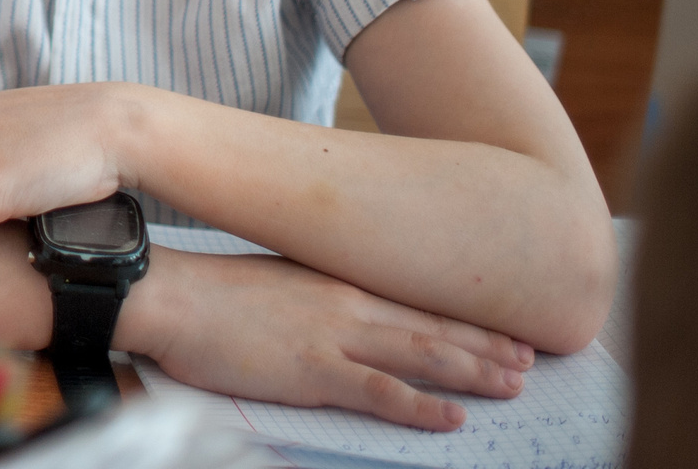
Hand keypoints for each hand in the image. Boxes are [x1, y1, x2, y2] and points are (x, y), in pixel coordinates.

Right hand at [128, 247, 537, 430]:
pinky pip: (383, 393)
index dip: (462, 315)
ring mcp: (333, 336)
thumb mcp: (272, 281)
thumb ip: (312, 296)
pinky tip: (454, 418)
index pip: (413, 299)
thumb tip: (333, 313)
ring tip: (514, 385)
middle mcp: (346, 302)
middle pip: (431, 325)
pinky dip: (423, 406)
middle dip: (485, 344)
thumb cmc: (207, 293)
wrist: (168, 296)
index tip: (499, 325)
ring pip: (422, 355)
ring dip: (473, 370)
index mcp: (334, 280)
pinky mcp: (315, 370)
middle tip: (529, 360)